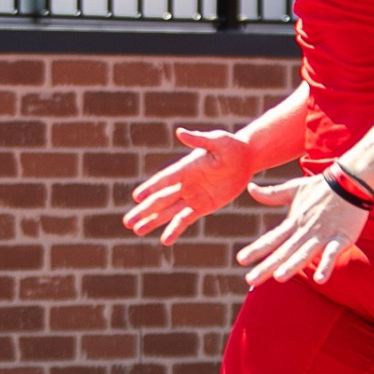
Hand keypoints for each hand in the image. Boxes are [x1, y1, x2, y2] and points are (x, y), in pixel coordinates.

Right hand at [122, 127, 258, 245]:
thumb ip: (199, 139)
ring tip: (136, 231)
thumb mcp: (217, 141)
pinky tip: (164, 240)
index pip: (164, 180)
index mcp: (185, 168)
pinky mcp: (202, 207)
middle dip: (144, 211)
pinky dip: (174, 230)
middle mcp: (184, 184)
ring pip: (168, 212)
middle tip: (127, 221)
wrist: (246, 159)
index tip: (137, 197)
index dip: (151, 188)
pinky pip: (185, 220)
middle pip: (160, 200)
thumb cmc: (231, 146)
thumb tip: (180, 132)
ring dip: (153, 222)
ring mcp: (192, 197)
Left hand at [234, 171, 368, 286]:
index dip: (256, 249)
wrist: (350, 181)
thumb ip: (271, 194)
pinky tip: (320, 280)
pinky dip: (327, 265)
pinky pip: (332, 253)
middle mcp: (304, 230)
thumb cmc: (321, 187)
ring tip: (279, 278)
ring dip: (292, 265)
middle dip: (267, 266)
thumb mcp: (293, 189)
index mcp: (292, 222)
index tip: (241, 260)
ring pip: (305, 253)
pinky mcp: (341, 237)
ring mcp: (323, 235)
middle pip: (283, 251)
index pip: (271, 238)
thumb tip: (250, 188)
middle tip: (251, 280)